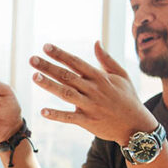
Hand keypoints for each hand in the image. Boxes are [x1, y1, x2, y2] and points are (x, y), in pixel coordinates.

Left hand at [30, 42, 152, 144]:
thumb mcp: (122, 75)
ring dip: (50, 85)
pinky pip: (70, 118)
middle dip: (48, 67)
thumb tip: (96, 42)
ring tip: (34, 77)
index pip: (76, 62)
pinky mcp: (88, 122)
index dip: (60, 54)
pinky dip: (56, 115)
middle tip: (32, 59)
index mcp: (100, 77)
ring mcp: (90, 106)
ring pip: (66, 93)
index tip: (45, 46)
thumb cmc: (128, 98)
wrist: (136, 125)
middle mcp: (93, 90)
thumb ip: (106, 59)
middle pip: (67, 76)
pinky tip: (43, 111)